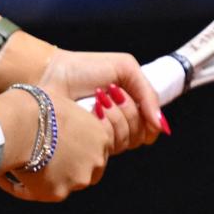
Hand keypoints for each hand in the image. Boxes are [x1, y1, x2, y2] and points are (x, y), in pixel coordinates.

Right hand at [0, 96, 109, 201]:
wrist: (19, 121)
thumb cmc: (36, 104)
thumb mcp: (60, 100)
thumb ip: (68, 114)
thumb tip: (59, 110)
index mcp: (101, 136)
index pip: (98, 150)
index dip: (79, 150)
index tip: (61, 147)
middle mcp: (95, 161)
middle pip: (86, 171)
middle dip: (68, 168)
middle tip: (43, 159)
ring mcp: (77, 179)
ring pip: (63, 184)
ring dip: (46, 179)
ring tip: (19, 166)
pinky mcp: (56, 193)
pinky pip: (36, 193)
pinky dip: (21, 186)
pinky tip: (3, 177)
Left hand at [41, 50, 165, 151]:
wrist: (53, 74)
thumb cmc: (84, 68)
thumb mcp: (125, 69)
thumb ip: (149, 94)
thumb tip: (161, 124)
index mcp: (128, 109)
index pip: (151, 129)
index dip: (149, 118)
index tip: (134, 97)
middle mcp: (116, 127)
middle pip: (142, 135)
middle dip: (130, 111)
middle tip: (112, 93)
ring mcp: (102, 137)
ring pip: (128, 141)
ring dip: (117, 116)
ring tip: (99, 99)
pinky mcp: (88, 144)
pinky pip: (110, 144)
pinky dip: (105, 124)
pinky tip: (91, 110)